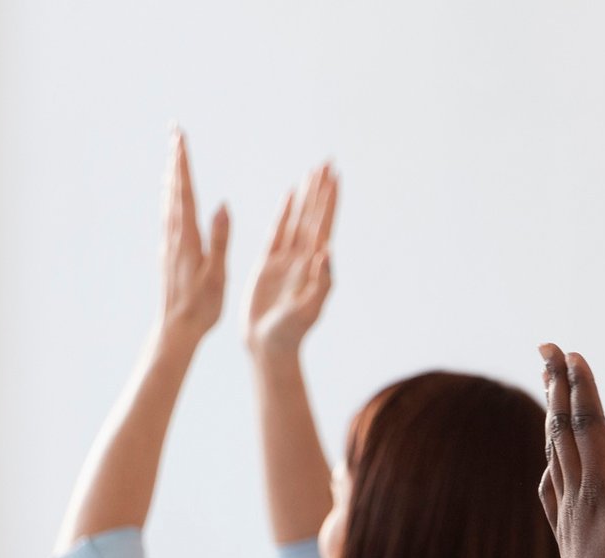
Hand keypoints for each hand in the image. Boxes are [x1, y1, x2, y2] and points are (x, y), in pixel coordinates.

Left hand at [158, 130, 228, 345]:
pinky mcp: (168, 252)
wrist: (176, 328)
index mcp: (187, 237)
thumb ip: (219, 237)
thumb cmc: (202, 305)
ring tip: (174, 155)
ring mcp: (168, 243)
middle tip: (174, 133)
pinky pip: (168, 216)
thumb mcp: (217, 272)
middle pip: (173, 189)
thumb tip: (222, 204)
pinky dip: (171, 197)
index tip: (181, 137)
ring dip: (172, 176)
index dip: (183, 163)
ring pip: (168, 200)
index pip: (184, 191)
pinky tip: (172, 196)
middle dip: (175, 160)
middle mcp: (173, 235)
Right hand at [248, 163, 336, 355]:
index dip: (329, 200)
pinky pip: (278, 231)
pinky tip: (289, 196)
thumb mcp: (306, 310)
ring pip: (298, 219)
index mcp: (314, 266)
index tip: (335, 176)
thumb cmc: (290, 334)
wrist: (269, 347)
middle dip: (321, 189)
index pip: (323, 225)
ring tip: (313, 172)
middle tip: (328, 162)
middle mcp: (304, 259)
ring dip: (307, 196)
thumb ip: (320, 283)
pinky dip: (285, 212)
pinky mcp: (269, 265)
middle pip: (314, 216)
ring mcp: (287, 260)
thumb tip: (327, 253)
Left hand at [537, 345, 604, 557]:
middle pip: (563, 431)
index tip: (571, 352)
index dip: (581, 387)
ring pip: (554, 453)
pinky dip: (551, 456)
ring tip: (550, 386)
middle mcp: (578, 500)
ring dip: (553, 415)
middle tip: (546, 348)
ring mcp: (568, 519)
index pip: (590, 427)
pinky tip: (550, 459)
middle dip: (557, 386)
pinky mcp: (566, 537)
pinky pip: (552, 484)